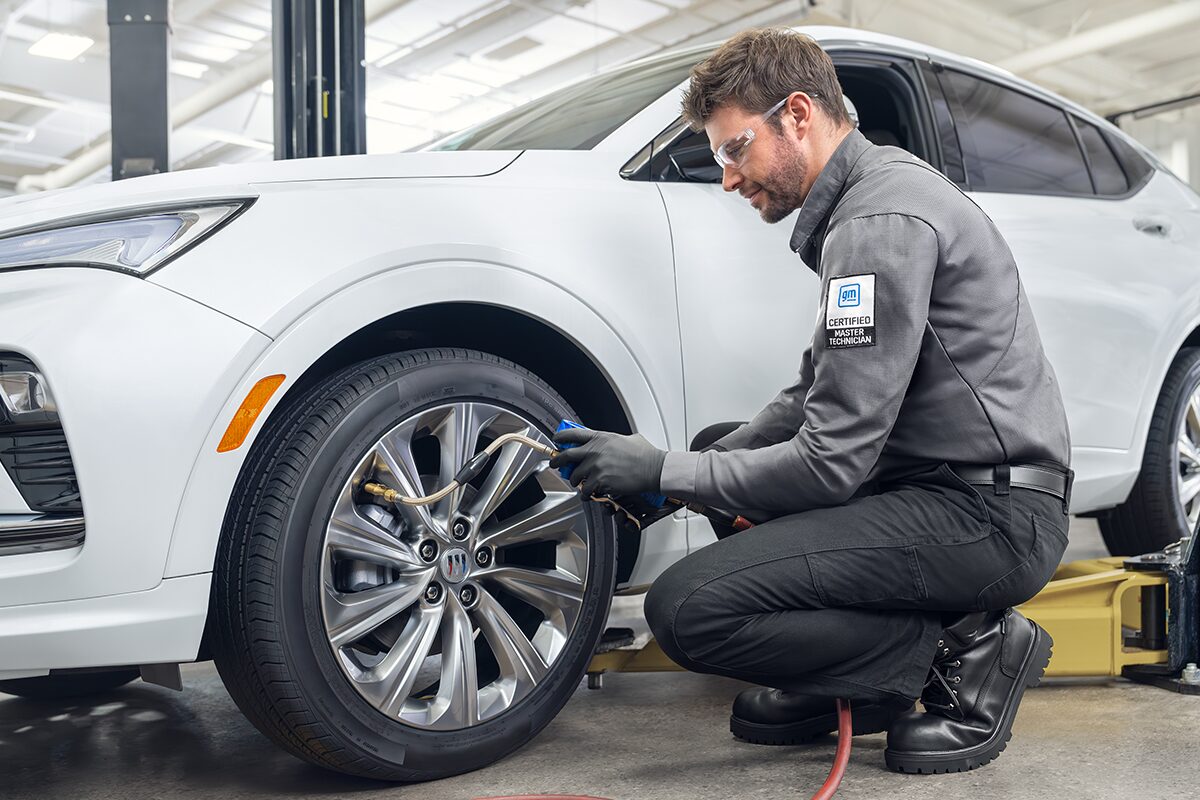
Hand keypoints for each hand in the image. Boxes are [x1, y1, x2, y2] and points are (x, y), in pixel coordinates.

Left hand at [549, 428, 666, 496]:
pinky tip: (589, 493)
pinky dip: (586, 493)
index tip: (557, 440)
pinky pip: (586, 490)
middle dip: (556, 461)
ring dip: (575, 481)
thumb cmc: (645, 455)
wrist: (653, 469)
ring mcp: (596, 466)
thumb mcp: (628, 438)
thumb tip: (610, 443)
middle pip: (566, 455)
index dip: (561, 437)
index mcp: (600, 438)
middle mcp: (594, 451)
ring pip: (575, 476)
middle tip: (554, 464)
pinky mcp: (600, 481)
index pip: (572, 434)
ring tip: (579, 483)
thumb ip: (614, 440)